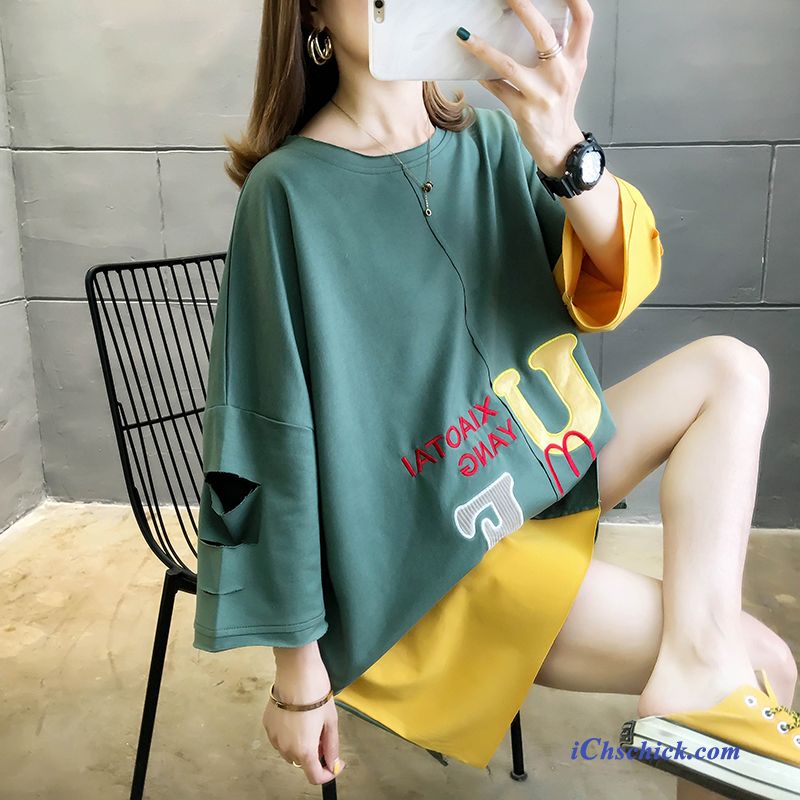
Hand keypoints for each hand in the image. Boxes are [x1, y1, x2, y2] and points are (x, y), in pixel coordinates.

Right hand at [263, 656, 345, 784]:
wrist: (296, 671)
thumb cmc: (316, 692)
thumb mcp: (331, 721)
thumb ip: (331, 746)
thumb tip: (333, 764)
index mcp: (305, 750)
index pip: (315, 777)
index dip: (327, 773)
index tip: (334, 764)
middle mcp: (286, 748)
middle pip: (302, 762)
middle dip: (314, 754)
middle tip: (322, 733)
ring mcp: (274, 737)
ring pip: (290, 751)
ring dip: (300, 744)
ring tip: (309, 722)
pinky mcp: (267, 724)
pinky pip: (280, 737)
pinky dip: (289, 734)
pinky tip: (296, 716)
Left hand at [455, 0, 593, 175]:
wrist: (559, 146)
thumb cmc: (559, 106)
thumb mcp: (569, 75)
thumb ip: (560, 48)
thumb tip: (538, 18)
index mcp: (576, 61)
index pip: (584, 19)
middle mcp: (562, 75)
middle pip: (543, 34)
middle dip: (522, 7)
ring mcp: (542, 95)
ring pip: (508, 65)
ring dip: (483, 48)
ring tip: (464, 34)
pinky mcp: (524, 112)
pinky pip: (497, 89)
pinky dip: (483, 76)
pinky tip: (471, 66)